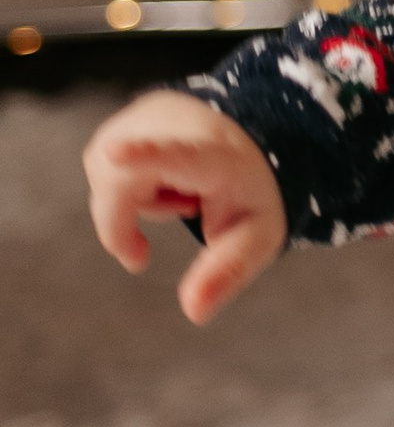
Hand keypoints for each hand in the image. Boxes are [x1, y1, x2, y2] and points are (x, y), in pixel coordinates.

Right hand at [84, 91, 286, 323]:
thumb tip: (194, 313)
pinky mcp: (129, 116)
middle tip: (142, 251)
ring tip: (175, 200)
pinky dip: (125, 189)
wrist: (252, 143)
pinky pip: (104, 165)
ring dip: (130, 204)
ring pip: (105, 175)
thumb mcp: (257, 238)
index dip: (144, 154)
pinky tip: (159, 185)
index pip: (177, 151)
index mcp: (215, 155)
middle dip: (125, 219)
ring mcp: (148, 113)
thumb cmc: (252, 194)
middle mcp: (177, 124)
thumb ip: (227, 273)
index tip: (119, 152)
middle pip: (119, 181)